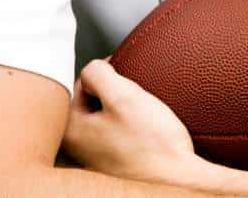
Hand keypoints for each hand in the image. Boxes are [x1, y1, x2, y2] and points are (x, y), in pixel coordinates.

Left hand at [62, 59, 202, 184]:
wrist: (177, 180)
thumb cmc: (153, 144)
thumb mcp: (125, 96)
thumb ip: (99, 73)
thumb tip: (93, 68)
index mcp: (70, 129)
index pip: (81, 83)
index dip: (108, 74)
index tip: (128, 80)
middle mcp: (76, 147)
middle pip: (93, 100)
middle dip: (116, 94)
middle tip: (138, 102)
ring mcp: (94, 158)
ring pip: (107, 117)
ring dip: (125, 111)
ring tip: (145, 118)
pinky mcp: (113, 164)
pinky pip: (118, 134)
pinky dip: (131, 129)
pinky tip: (146, 134)